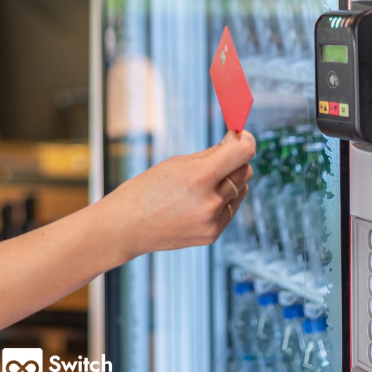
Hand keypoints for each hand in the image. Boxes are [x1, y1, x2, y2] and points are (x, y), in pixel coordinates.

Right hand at [101, 130, 255, 258]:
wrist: (125, 227)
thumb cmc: (146, 190)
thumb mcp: (176, 164)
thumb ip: (212, 153)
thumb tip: (239, 141)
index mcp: (198, 178)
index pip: (243, 153)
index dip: (246, 140)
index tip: (241, 136)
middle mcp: (210, 202)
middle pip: (245, 171)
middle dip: (236, 160)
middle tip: (219, 155)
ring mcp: (212, 222)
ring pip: (242, 190)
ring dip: (230, 181)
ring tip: (203, 182)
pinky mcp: (212, 235)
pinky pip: (231, 209)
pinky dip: (223, 200)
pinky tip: (201, 199)